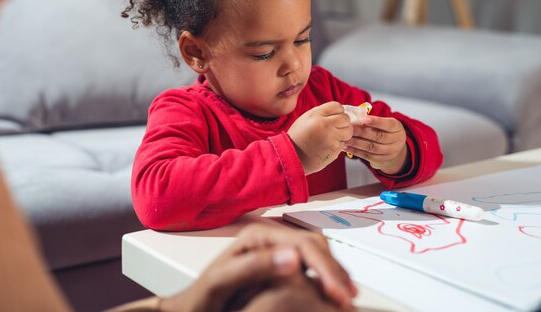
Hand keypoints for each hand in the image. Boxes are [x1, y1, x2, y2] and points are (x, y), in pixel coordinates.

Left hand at [160, 223, 356, 311]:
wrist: (192, 308)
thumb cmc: (202, 298)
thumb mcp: (222, 283)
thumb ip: (254, 267)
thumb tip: (293, 256)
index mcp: (257, 236)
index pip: (303, 243)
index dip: (325, 268)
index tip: (337, 293)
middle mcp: (268, 237)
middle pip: (315, 245)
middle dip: (334, 270)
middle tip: (348, 299)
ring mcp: (274, 249)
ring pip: (317, 252)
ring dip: (334, 272)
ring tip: (346, 298)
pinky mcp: (278, 263)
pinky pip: (311, 263)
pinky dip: (326, 277)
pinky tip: (331, 294)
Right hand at [288, 102, 353, 174]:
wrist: (293, 157)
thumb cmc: (298, 138)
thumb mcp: (305, 119)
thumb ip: (321, 114)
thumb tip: (336, 112)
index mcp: (316, 114)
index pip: (337, 106)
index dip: (338, 111)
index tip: (335, 116)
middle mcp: (324, 124)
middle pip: (345, 118)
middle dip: (343, 122)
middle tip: (336, 127)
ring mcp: (331, 137)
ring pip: (348, 130)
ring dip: (344, 133)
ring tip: (334, 136)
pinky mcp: (335, 149)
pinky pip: (344, 142)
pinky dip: (339, 144)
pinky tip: (329, 145)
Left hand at [344, 115, 408, 174]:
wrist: (394, 150)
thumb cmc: (385, 132)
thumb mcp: (384, 125)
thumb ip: (373, 122)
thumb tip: (355, 118)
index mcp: (397, 128)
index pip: (388, 125)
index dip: (376, 122)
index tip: (364, 119)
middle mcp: (396, 140)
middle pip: (378, 137)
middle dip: (362, 132)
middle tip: (350, 129)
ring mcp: (390, 152)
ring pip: (371, 147)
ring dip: (356, 143)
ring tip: (346, 139)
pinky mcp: (381, 161)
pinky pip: (367, 156)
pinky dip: (355, 151)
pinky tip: (346, 147)